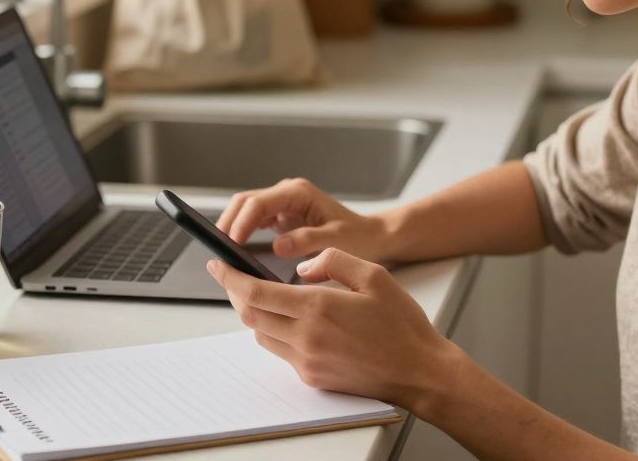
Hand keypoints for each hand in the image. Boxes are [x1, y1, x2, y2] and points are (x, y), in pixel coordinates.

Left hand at [206, 247, 455, 406]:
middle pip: (250, 315)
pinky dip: (275, 332)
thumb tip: (302, 268)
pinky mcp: (313, 377)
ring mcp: (307, 361)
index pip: (256, 292)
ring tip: (263, 296)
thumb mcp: (373, 274)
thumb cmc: (402, 324)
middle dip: (235, 294)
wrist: (420, 371)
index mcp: (318, 307)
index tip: (217, 265)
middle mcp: (306, 337)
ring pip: (261, 335)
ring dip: (255, 314)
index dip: (230, 278)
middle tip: (232, 277)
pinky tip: (290, 320)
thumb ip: (332, 261)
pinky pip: (280, 352)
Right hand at [216, 178, 392, 262]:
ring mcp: (282, 203)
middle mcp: (287, 193)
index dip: (241, 222)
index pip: (259, 202)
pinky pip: (254, 220)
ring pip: (246, 209)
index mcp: (298, 193)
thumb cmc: (357, 235)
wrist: (370, 235)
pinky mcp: (281, 215)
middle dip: (229, 222)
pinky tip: (236, 249)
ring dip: (232, 226)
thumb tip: (278, 246)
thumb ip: (308, 240)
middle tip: (218, 249)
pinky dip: (242, 232)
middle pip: (245, 201)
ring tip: (222, 251)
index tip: (231, 243)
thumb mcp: (337, 239)